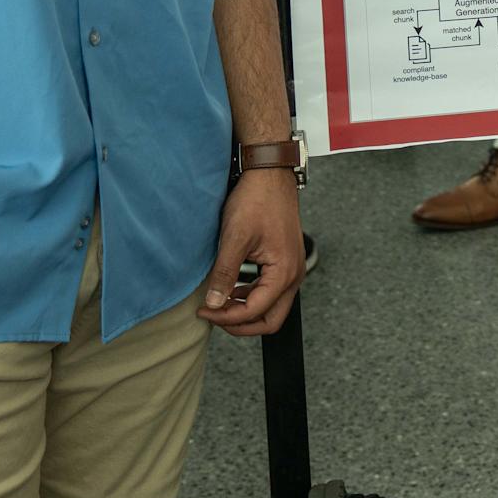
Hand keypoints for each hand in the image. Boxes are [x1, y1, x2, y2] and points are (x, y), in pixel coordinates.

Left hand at [199, 172, 304, 335]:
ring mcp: (292, 268)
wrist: (269, 174)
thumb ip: (225, 274)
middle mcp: (294, 274)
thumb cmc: (257, 200)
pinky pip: (271, 291)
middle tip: (214, 315)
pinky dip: (251, 296)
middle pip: (270, 319)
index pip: (255, 311)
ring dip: (245, 310)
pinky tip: (232, 288)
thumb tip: (214, 303)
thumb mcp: (235, 238)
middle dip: (240, 323)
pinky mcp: (285, 261)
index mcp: (284, 272)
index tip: (203, 310)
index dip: (226, 317)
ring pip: (271, 307)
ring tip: (218, 302)